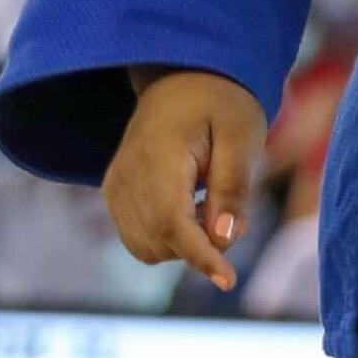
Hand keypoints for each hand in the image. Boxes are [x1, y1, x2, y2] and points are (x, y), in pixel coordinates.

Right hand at [104, 69, 264, 292]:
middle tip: (233, 214)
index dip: (202, 258)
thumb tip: (222, 239)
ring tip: (212, 206)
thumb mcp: (242, 136)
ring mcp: (116, 185)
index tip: (228, 281)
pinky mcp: (114, 191)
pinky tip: (191, 209)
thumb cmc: (221, 102)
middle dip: (201, 247)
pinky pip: (137, 237)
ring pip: (146, 247)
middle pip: (161, 242)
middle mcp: (128, 175)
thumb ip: (232, 189)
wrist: (182, 75)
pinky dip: (166, 238)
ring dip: (183, 245)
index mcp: (160, 158)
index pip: (174, 225)